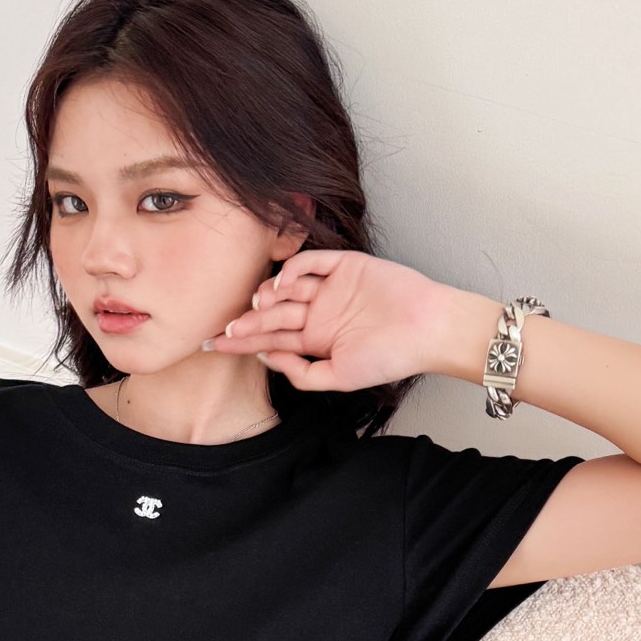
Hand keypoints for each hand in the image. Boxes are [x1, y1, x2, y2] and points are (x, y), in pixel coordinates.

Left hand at [205, 251, 461, 392]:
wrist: (427, 329)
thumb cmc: (390, 358)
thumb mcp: (340, 378)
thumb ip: (303, 374)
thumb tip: (267, 358)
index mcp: (316, 341)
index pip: (271, 340)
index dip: (242, 343)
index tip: (213, 346)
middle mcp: (319, 313)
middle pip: (273, 315)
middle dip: (248, 323)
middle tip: (225, 328)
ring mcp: (330, 288)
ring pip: (287, 289)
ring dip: (268, 296)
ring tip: (257, 307)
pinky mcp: (345, 265)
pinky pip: (311, 262)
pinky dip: (292, 269)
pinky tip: (281, 284)